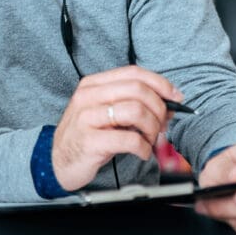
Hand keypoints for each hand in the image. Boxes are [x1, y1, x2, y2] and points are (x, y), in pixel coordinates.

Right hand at [51, 66, 183, 191]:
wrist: (59, 161)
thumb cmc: (88, 135)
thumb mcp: (106, 113)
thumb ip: (132, 103)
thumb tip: (169, 103)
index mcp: (93, 84)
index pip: (133, 73)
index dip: (160, 83)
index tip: (176, 97)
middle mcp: (88, 96)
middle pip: (138, 90)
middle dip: (158, 109)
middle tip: (161, 126)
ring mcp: (86, 118)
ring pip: (136, 111)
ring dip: (152, 129)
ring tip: (150, 140)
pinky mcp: (89, 141)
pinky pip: (129, 140)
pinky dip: (144, 148)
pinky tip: (142, 152)